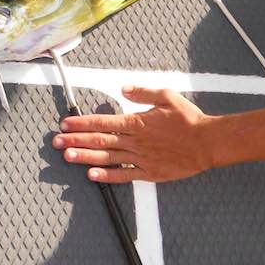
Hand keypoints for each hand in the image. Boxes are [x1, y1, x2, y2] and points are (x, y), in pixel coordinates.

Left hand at [52, 86, 214, 183]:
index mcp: (137, 122)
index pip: (103, 122)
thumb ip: (142, 92)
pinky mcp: (149, 173)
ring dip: (85, 157)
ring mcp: (141, 158)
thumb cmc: (189, 119)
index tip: (65, 123)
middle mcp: (135, 141)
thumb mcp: (166, 96)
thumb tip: (124, 88)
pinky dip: (107, 176)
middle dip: (75, 140)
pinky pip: (124, 176)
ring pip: (107, 158)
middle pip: (99, 140)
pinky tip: (92, 175)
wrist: (207, 143)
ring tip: (67, 156)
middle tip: (56, 141)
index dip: (82, 123)